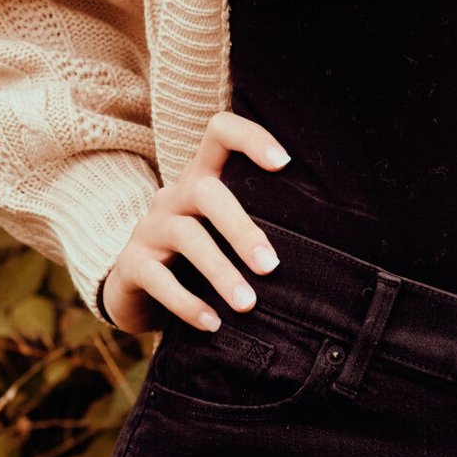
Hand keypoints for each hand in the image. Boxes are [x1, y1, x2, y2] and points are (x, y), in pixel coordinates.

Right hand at [99, 110, 291, 336]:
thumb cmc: (197, 257)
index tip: (284, 163)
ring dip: (220, 271)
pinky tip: (212, 323)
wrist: (135, 288)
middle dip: (241, 228)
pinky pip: (158, 279)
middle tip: (270, 266)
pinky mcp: (132, 264)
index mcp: (200, 178)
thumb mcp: (221, 231)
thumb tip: (325, 247)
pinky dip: (187, 303)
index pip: (220, 133)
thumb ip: (257, 223)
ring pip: (186, 236)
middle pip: (206, 191)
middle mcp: (174, 195)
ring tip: (247, 305)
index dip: (250, 138)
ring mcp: (149, 228)